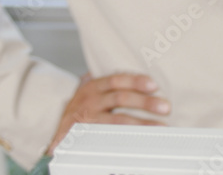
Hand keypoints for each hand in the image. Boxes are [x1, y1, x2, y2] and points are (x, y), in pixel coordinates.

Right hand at [47, 73, 170, 154]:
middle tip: (166, 107)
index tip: (154, 86)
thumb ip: (115, 87)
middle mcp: (88, 101)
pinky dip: (124, 140)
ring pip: (115, 121)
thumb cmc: (86, 106)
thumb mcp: (96, 92)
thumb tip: (151, 86)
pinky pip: (105, 139)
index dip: (135, 81)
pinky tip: (139, 141)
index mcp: (93, 86)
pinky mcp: (82, 137)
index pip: (116, 80)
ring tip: (160, 126)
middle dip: (144, 103)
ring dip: (140, 124)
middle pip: (119, 98)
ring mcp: (85, 120)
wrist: (56, 127)